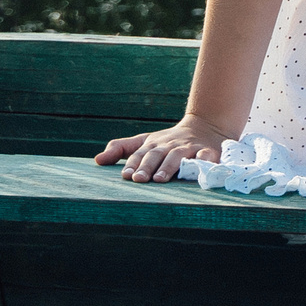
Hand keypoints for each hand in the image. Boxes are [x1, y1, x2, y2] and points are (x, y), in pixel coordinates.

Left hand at [94, 114, 230, 182]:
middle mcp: (169, 145)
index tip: (126, 175)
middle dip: (147, 166)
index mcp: (153, 144)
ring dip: (168, 166)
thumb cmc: (169, 141)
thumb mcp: (145, 141)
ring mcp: (189, 147)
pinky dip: (202, 161)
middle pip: (156, 154)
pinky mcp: (208, 151)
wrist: (206, 126)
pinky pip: (205, 155)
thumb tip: (97, 160)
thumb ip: (121, 149)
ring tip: (160, 179)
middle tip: (139, 179)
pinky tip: (198, 169)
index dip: (132, 163)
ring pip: (177, 155)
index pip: (140, 153)